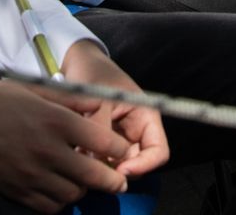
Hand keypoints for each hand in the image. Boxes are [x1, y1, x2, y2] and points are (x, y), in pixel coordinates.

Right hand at [0, 72, 138, 210]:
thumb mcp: (36, 88)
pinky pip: (50, 207)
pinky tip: (61, 191)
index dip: (120, 149)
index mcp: (55, 121)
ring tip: (83, 182)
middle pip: (94, 176)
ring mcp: (33, 174)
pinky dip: (61, 202)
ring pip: (74, 195)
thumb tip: (99, 103)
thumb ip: (71, 98)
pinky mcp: (18, 191)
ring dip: (84, 190)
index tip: (124, 151)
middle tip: (119, 181)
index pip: (103, 142)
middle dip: (113, 181)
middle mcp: (48, 150)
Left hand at [60, 42, 169, 182]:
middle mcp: (137, 130)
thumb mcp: (99, 99)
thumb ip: (100, 127)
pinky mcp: (105, 140)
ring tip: (83, 156)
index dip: (144, 166)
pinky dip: (93, 160)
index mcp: (146, 117)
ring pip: (120, 163)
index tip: (120, 171)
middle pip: (139, 163)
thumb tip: (96, 158)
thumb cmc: (94, 75)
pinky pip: (104, 158)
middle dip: (120, 169)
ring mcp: (121, 136)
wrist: (77, 65)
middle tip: (96, 167)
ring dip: (104, 166)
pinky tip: (78, 152)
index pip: (159, 152)